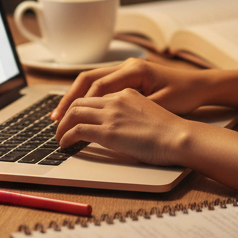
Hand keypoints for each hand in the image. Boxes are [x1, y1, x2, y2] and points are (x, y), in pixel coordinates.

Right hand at [50, 58, 212, 121]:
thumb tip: (105, 120)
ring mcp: (127, 70)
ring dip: (76, 97)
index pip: (97, 87)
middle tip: (55, 118)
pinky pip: (102, 84)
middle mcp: (127, 66)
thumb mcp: (159, 105)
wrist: (201, 85)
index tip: (67, 122)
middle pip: (88, 79)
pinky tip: (80, 110)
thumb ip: (133, 110)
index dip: (79, 106)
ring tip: (61, 115)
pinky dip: (88, 97)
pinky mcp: (129, 77)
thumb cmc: (184, 94)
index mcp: (134, 70)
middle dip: (69, 99)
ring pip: (92, 80)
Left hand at [54, 88, 191, 165]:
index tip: (71, 114)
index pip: (95, 93)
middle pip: (80, 100)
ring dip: (62, 125)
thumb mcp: (149, 111)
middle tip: (59, 126)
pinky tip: (65, 144)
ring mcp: (111, 114)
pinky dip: (66, 136)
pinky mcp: (109, 131)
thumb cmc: (171, 130)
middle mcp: (117, 99)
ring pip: (74, 112)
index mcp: (127, 92)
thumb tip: (121, 124)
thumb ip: (132, 112)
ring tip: (59, 137)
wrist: (179, 137)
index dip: (79, 104)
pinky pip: (77, 130)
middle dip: (65, 113)